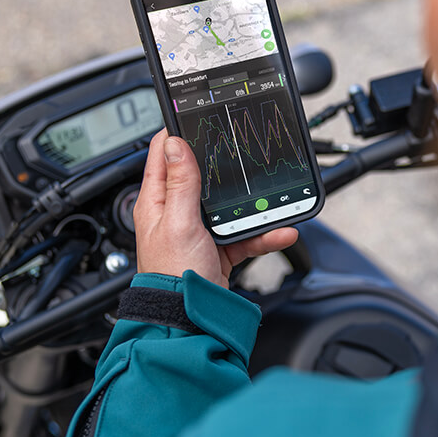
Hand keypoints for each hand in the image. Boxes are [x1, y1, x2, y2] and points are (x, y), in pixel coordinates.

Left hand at [133, 131, 298, 287]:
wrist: (189, 319)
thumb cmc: (173, 274)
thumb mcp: (179, 221)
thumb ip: (180, 182)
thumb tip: (174, 143)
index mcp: (157, 201)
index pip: (162, 155)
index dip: (177, 134)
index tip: (196, 118)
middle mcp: (176, 214)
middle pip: (202, 178)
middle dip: (225, 167)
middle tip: (243, 152)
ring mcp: (198, 231)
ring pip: (229, 207)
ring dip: (253, 204)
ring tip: (273, 199)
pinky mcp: (218, 250)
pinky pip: (245, 235)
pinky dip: (264, 233)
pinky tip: (280, 231)